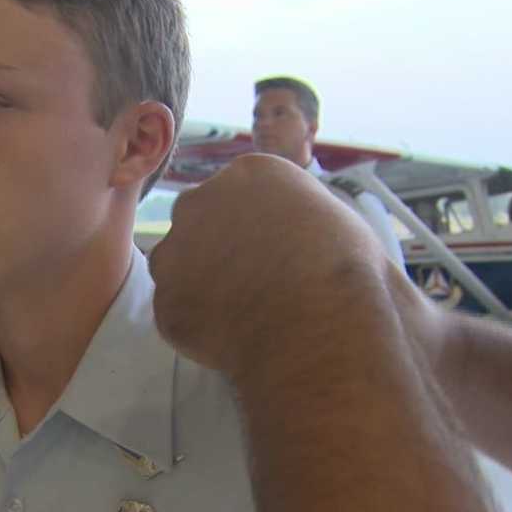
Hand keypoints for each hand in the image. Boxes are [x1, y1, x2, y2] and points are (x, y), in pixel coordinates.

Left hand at [149, 154, 390, 374]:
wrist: (318, 329)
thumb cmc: (346, 275)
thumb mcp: (343, 223)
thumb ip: (309, 218)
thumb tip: (315, 231)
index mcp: (249, 173)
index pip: (238, 193)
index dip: (253, 226)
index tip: (271, 252)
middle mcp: (201, 200)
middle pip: (199, 220)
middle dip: (217, 248)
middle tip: (251, 283)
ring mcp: (175, 250)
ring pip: (178, 265)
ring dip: (201, 285)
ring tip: (243, 313)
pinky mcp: (164, 299)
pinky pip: (176, 311)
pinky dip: (197, 326)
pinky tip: (231, 338)